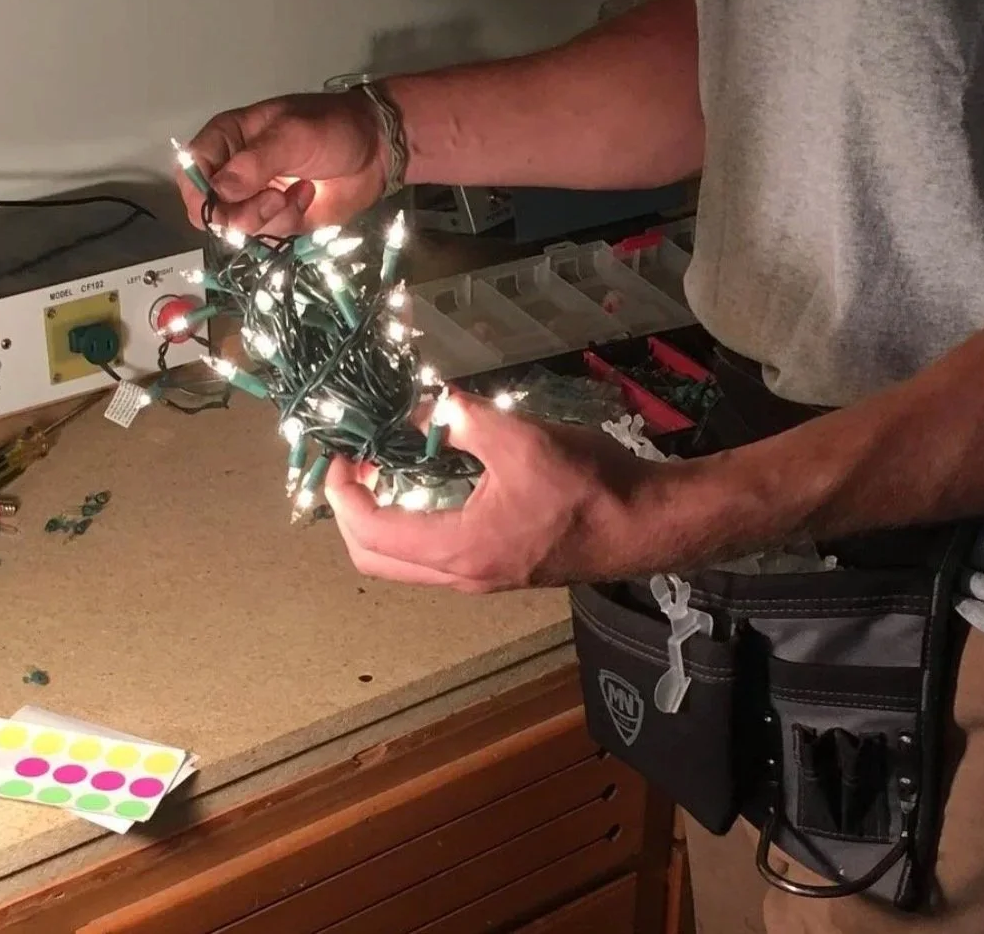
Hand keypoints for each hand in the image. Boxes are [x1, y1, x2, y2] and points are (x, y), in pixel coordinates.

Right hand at [177, 92, 387, 234]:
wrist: (377, 148)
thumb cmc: (332, 128)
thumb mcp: (292, 135)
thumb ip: (254, 163)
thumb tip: (219, 192)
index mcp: (226, 141)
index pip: (190, 172)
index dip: (199, 193)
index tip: (223, 201)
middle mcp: (234, 172)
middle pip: (210, 211)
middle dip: (241, 213)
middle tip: (275, 198)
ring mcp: (256, 199)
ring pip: (239, 228)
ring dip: (271, 215)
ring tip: (299, 191)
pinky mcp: (281, 219)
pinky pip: (270, 234)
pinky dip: (290, 220)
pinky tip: (308, 196)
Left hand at [325, 391, 693, 591]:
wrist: (645, 525)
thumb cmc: (587, 485)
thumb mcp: (520, 439)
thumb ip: (463, 420)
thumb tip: (427, 406)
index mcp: (460, 549)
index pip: (371, 532)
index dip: (341, 494)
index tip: (339, 455)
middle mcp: (461, 575)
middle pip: (376, 559)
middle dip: (351, 513)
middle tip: (355, 465)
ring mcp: (480, 577)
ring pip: (404, 562)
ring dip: (382, 520)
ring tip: (385, 468)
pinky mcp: (498, 568)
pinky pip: (433, 556)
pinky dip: (413, 524)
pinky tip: (429, 483)